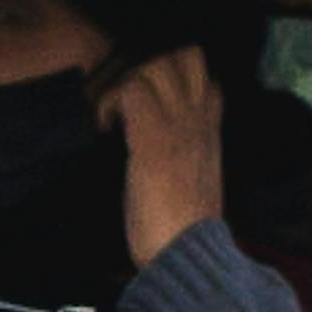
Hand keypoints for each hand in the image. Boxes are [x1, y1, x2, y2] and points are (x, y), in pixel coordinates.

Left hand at [101, 41, 227, 262]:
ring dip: (122, 80)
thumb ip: (184, 154)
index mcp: (210, 132)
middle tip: (120, 90)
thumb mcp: (194, 182)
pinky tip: (102, 124)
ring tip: (107, 109)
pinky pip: (129, 92)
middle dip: (146, 62)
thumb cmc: (184, 229)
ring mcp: (177, 127)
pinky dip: (109, 101)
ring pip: (154, 65)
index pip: (205, 76)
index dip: (173, 71)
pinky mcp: (151, 141)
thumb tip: (161, 146)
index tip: (144, 92)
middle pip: (184, 55)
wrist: (186, 256)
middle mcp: (198, 121)